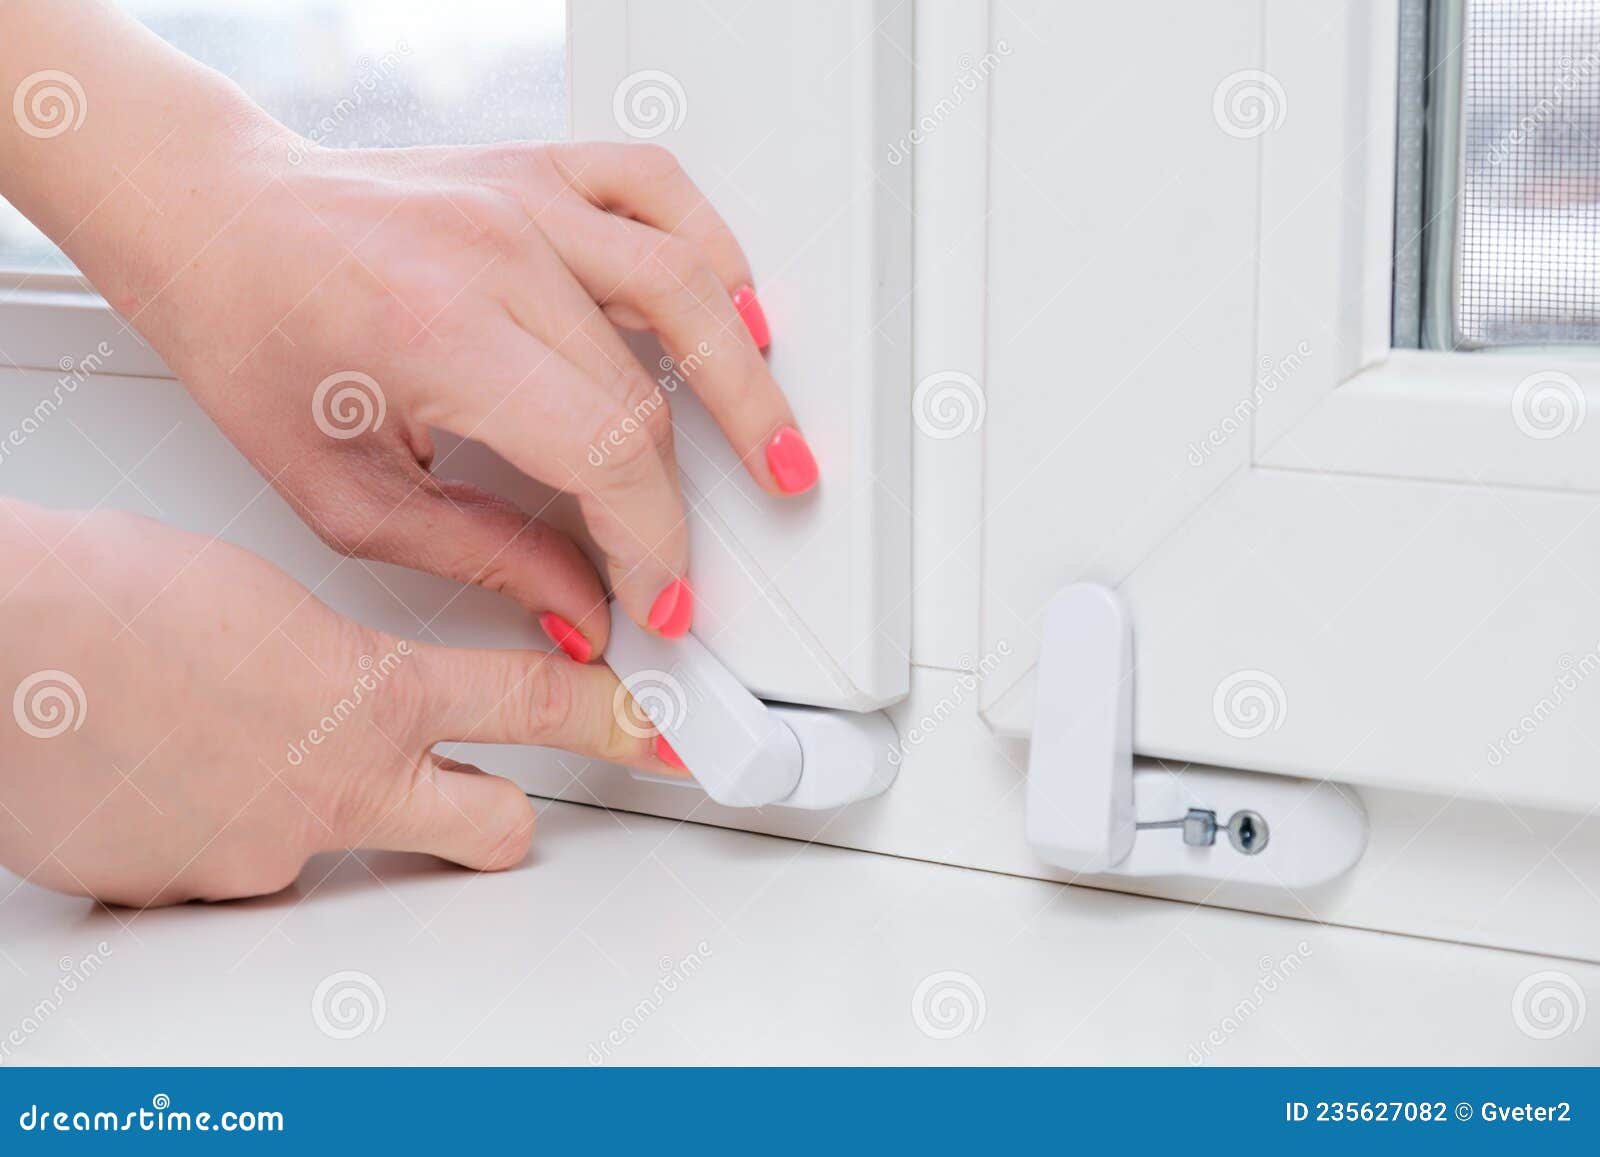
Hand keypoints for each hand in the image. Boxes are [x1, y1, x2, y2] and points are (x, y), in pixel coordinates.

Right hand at [0, 500, 660, 905]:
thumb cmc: (104, 602)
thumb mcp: (258, 595)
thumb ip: (325, 649)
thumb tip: (327, 672)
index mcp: (372, 691)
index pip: (535, 707)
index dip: (611, 722)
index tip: (651, 731)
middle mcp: (340, 788)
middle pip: (492, 826)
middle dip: (501, 814)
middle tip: (489, 798)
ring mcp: (272, 854)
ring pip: (338, 851)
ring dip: (310, 813)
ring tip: (226, 750)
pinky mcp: (196, 896)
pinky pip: (231, 870)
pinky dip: (215, 834)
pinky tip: (161, 780)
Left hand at [83, 128, 817, 657]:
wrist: (214, 222)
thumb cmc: (253, 341)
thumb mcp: (342, 492)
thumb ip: (477, 555)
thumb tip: (577, 606)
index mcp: (435, 332)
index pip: (601, 449)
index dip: (651, 543)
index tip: (659, 600)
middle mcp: (492, 252)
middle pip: (645, 392)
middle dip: (683, 503)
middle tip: (690, 564)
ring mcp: (522, 199)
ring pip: (684, 286)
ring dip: (747, 381)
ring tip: (779, 449)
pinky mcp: (535, 170)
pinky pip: (657, 190)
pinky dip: (715, 251)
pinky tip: (737, 312)